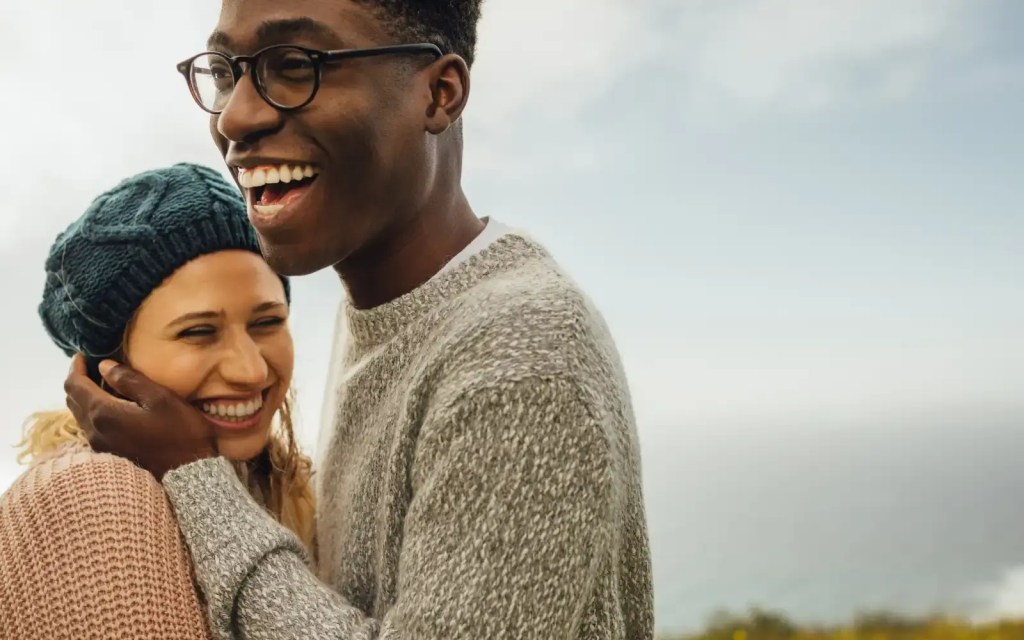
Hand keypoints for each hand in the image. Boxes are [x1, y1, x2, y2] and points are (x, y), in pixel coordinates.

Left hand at [64, 354, 216, 479]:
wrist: (191, 474)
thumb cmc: (181, 432)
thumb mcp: (160, 398)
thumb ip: (129, 380)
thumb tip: (103, 366)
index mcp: (104, 414)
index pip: (75, 386)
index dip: (75, 367)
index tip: (82, 355)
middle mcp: (94, 432)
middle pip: (73, 401)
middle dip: (79, 381)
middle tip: (92, 368)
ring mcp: (100, 447)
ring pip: (81, 416)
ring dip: (86, 398)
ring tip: (103, 386)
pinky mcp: (109, 456)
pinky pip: (90, 429)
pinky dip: (94, 413)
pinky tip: (112, 408)